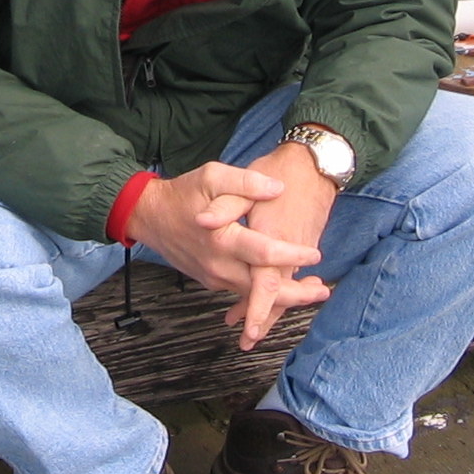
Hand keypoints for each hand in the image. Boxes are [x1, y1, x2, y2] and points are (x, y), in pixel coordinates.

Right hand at [125, 162, 327, 350]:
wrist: (150, 216)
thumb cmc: (183, 193)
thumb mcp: (212, 176)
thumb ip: (245, 183)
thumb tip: (277, 188)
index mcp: (222, 238)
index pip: (264, 253)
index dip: (291, 255)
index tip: (315, 255)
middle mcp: (219, 265)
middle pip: (263, 288)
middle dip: (296, 293)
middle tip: (324, 290)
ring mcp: (215, 277)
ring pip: (253, 295)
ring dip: (283, 297)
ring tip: (312, 291)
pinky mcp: (212, 281)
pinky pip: (241, 292)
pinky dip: (264, 294)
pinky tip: (283, 288)